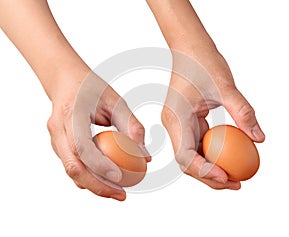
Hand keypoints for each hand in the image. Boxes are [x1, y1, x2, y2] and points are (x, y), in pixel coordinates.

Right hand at [47, 72, 148, 199]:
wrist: (65, 81)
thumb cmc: (92, 88)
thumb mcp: (116, 101)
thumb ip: (131, 125)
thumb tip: (145, 156)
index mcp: (70, 114)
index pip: (82, 147)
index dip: (100, 166)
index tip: (120, 178)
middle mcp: (58, 129)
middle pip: (72, 167)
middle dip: (97, 187)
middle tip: (122, 195)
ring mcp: (54, 139)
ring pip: (71, 170)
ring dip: (93, 185)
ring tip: (117, 192)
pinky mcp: (58, 145)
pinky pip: (72, 165)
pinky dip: (89, 177)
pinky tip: (106, 181)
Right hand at [161, 50, 264, 188]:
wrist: (189, 49)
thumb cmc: (201, 63)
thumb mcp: (226, 87)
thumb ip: (243, 112)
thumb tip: (259, 139)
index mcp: (175, 118)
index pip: (184, 155)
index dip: (204, 172)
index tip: (226, 178)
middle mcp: (173, 126)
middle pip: (187, 162)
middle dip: (209, 178)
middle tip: (235, 183)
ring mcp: (178, 126)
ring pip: (191, 156)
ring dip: (211, 170)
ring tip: (234, 177)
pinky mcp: (186, 123)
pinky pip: (197, 145)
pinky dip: (212, 156)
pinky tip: (229, 159)